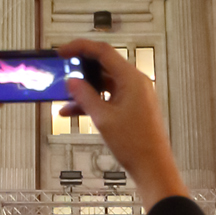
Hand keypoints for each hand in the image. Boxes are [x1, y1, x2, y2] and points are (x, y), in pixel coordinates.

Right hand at [59, 42, 185, 210]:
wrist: (153, 167)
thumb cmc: (136, 144)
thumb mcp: (103, 119)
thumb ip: (85, 97)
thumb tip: (72, 82)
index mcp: (132, 79)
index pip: (103, 51)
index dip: (80, 47)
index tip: (62, 51)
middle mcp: (135, 83)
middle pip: (104, 65)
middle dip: (81, 68)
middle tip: (63, 70)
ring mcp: (135, 95)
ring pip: (104, 83)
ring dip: (85, 89)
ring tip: (65, 96)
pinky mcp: (133, 107)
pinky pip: (109, 96)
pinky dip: (93, 101)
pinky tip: (74, 111)